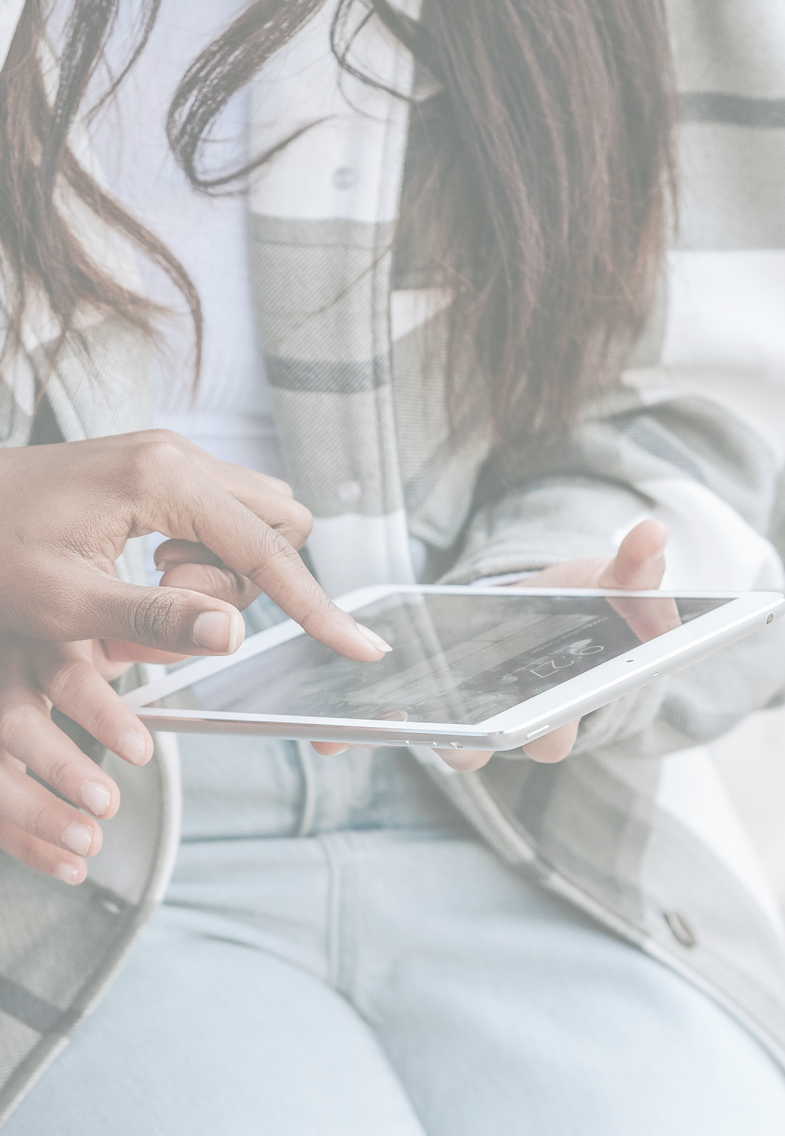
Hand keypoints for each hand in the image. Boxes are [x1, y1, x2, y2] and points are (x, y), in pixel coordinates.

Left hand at [0, 432, 390, 662]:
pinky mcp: (163, 470)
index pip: (268, 551)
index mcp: (163, 478)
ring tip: (151, 584)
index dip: (318, 607)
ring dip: (225, 569)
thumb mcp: (64, 600)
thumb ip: (156, 617)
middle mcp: (179, 454)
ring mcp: (173, 457)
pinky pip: (221, 516)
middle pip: (279, 522)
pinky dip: (205, 554)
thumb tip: (236, 635)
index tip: (363, 646)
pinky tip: (150, 567)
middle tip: (178, 599)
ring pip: (255, 520)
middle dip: (254, 578)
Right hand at [0, 632, 155, 883]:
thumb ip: (160, 626)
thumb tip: (222, 632)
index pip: (70, 677)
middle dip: (61, 769)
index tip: (140, 750)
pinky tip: (69, 866)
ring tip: (89, 844)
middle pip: (16, 725)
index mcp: (48, 638)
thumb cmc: (76, 616)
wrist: (21, 613)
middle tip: (109, 805)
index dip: (103, 715)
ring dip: (37, 816)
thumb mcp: (114, 609)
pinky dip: (26, 843)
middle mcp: (7, 676)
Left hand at [312, 519, 670, 768]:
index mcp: (557, 707)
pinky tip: (321, 728)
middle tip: (434, 724)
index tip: (530, 718)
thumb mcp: (613, 584)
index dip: (541, 730)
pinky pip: (389, 728)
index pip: (549, 735)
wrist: (538, 611)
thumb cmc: (583, 605)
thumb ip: (636, 569)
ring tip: (354, 720)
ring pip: (429, 739)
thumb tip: (654, 534)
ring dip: (397, 734)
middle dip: (459, 740)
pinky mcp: (422, 704)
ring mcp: (461, 716)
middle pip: (481, 748)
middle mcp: (505, 721)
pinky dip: (356, 732)